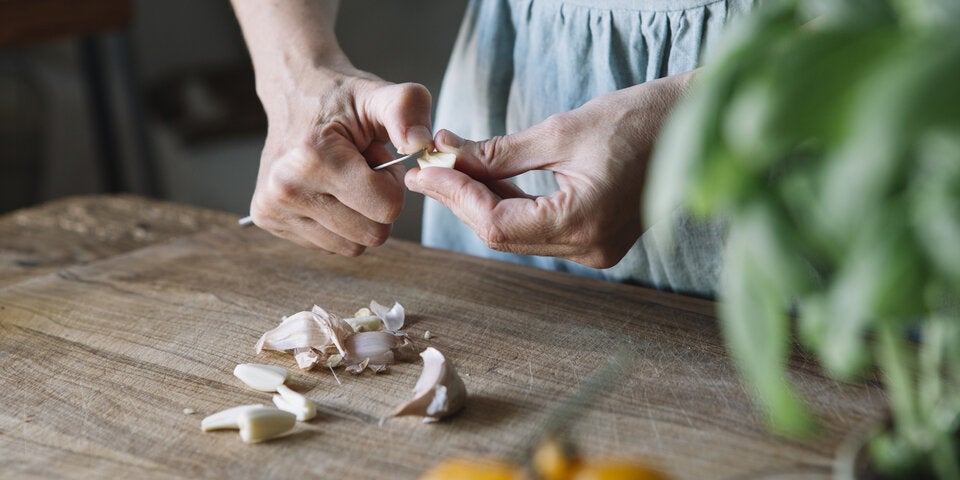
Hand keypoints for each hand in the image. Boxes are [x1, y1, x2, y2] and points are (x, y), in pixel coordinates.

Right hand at [250, 64, 432, 255]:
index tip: (376, 157)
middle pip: (373, 234)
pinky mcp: (268, 221)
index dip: (393, 182)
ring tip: (344, 177)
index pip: (387, 208)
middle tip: (361, 168)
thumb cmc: (341, 99)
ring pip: (353, 246)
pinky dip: (339, 223)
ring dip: (359, 215)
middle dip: (378, 203)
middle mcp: (284, 189)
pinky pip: (331, 246)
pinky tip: (327, 189)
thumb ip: (407, 110)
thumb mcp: (379, 95)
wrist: (293, 93)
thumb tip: (421, 143)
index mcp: (313, 158)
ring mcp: (273, 209)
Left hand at [405, 74, 689, 267]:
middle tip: (431, 164)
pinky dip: (510, 204)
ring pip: (517, 233)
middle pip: (502, 234)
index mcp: (583, 223)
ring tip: (452, 164)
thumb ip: (499, 153)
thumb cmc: (637, 119)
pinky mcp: (596, 239)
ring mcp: (594, 249)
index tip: (425, 169)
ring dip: (482, 200)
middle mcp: (589, 249)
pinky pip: (538, 228)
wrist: (691, 125)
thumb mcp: (561, 132)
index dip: (455, 197)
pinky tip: (487, 177)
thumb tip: (449, 158)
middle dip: (462, 198)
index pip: (496, 224)